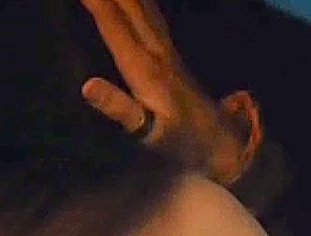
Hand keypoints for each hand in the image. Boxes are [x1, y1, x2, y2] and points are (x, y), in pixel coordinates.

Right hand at [79, 0, 262, 185]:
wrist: (223, 146)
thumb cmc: (183, 145)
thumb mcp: (150, 134)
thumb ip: (120, 108)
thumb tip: (87, 86)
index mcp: (145, 69)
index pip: (115, 26)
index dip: (96, 3)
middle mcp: (158, 54)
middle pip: (132, 10)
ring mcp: (169, 54)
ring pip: (146, 11)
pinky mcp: (175, 59)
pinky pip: (154, 20)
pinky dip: (143, 4)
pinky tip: (141, 1)